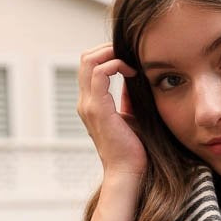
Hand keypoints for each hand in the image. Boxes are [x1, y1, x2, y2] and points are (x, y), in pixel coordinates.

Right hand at [77, 43, 147, 179]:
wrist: (128, 171)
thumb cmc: (133, 149)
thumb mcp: (132, 116)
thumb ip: (129, 97)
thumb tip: (135, 79)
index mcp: (91, 104)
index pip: (89, 67)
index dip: (107, 55)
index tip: (129, 58)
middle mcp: (85, 102)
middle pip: (85, 59)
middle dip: (107, 49)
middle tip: (129, 53)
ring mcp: (89, 105)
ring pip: (88, 61)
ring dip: (111, 53)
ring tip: (130, 60)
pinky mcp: (98, 109)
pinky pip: (99, 74)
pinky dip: (114, 65)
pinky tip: (132, 72)